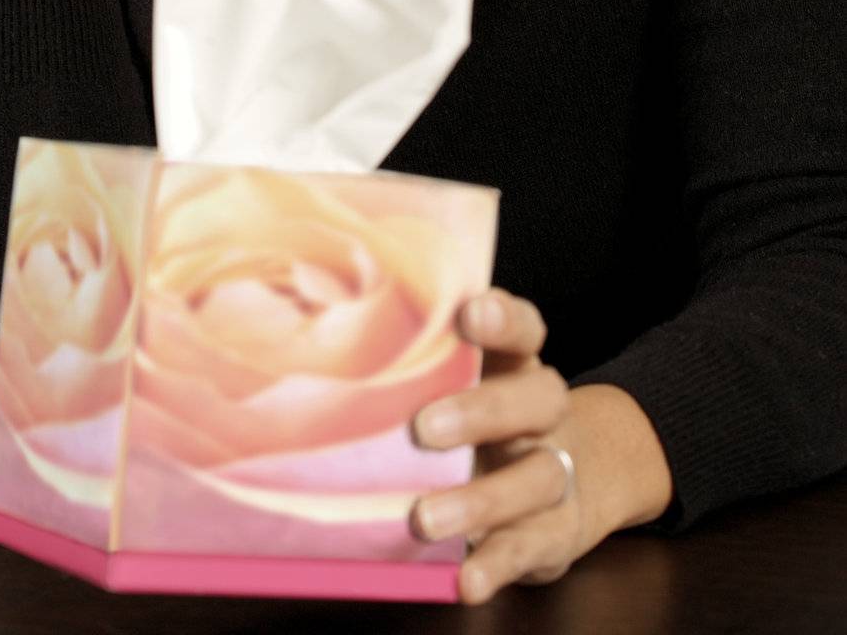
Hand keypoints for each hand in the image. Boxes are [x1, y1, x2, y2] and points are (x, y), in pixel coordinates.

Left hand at [408, 287, 602, 605]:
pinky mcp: (553, 532)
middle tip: (423, 428)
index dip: (502, 319)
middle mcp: (542, 415)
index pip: (523, 331)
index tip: (468, 312)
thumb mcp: (463, 386)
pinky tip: (466, 579)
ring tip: (424, 519)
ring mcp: (554, 472)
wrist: (572, 483)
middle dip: (482, 410)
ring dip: (480, 499)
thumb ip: (416, 369)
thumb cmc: (483, 423)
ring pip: (537, 476)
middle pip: (538, 398)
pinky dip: (496, 564)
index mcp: (515, 367)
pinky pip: (528, 546)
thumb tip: (320, 363)